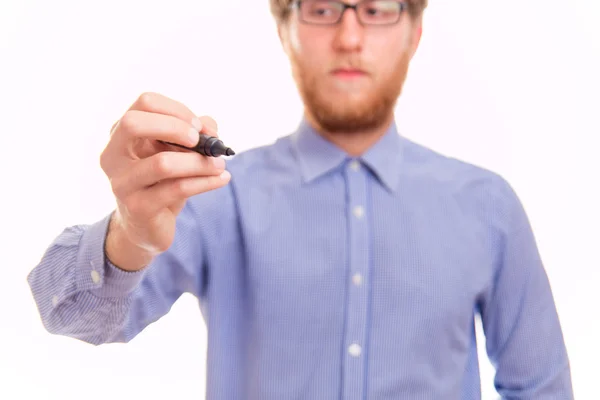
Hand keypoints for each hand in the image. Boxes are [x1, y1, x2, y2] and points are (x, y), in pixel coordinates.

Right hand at [100, 92, 230, 269]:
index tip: (199, 126)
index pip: (144, 103)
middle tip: (200, 140)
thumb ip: (194, 133)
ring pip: (162, 163)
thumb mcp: (176, 152)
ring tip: (219, 164)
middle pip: (133, 124)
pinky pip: (177, 189)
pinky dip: (205, 181)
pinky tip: (222, 178)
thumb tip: (209, 125)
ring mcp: (122, 183)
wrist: (146, 226)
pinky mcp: (138, 208)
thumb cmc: (162, 182)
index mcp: (120, 134)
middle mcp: (113, 156)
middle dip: (174, 127)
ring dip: (199, 162)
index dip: (176, 109)